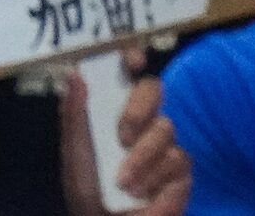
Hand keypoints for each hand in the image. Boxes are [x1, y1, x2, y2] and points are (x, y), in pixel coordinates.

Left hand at [63, 53, 190, 215]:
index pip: (132, 75)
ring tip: (124, 184)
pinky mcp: (182, 169)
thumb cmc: (88, 190)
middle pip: (153, 90)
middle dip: (138, 111)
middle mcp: (145, 122)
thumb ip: (75, 116)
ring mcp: (166, 143)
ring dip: (141, 160)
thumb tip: (72, 75)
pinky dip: (154, 179)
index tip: (132, 61)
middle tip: (123, 136)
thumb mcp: (75, 154)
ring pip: (165, 129)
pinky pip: (176, 161)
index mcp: (119, 113)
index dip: (134, 59)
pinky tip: (143, 194)